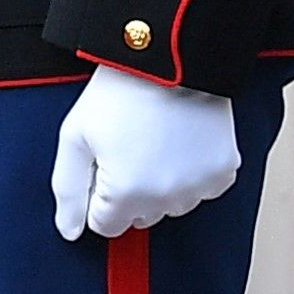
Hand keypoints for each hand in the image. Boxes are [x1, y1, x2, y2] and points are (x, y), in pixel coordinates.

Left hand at [51, 62, 241, 240]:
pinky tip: (178, 144)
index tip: (101, 165)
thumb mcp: (75, 138)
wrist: (171, 62)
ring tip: (152, 141)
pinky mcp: (224, 171)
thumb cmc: (122, 93)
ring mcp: (200, 185)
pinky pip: (201, 188)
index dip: (97, 195)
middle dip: (128, 192)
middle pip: (139, 216)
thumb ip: (69, 191)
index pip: (105, 225)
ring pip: (171, 205)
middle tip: (126, 148)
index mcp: (129, 194)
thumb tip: (69, 231)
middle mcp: (168, 198)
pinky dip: (189, 173)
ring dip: (160, 185)